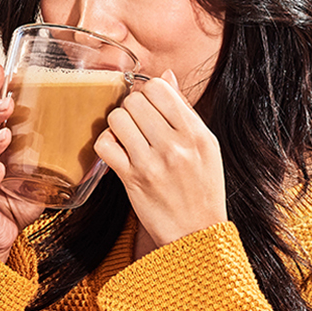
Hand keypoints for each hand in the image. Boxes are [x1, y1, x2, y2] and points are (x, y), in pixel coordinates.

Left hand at [95, 70, 226, 249]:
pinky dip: (107, 144)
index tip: (149, 108)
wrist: (196, 233)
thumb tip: (166, 77)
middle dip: (131, 109)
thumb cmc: (202, 188)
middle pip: (134, 100)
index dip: (148, 93)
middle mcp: (175, 145)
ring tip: (128, 139)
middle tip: (137, 125)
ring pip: (117, 118)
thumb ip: (185, 110)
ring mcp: (152, 162)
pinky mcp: (132, 180)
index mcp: (196, 133)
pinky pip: (105, 144)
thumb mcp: (206, 147)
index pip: (159, 88)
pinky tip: (118, 153)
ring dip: (117, 126)